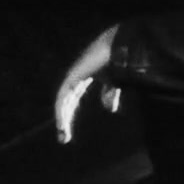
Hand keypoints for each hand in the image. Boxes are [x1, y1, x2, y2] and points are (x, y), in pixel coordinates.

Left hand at [54, 24, 119, 144]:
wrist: (121, 46)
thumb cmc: (121, 59)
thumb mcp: (116, 81)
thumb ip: (110, 93)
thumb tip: (110, 110)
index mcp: (85, 74)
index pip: (73, 96)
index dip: (70, 112)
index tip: (68, 130)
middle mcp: (77, 75)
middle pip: (67, 100)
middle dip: (64, 118)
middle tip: (64, 138)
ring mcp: (74, 74)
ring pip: (63, 100)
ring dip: (62, 118)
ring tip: (63, 135)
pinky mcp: (73, 76)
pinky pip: (63, 96)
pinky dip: (62, 111)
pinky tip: (63, 123)